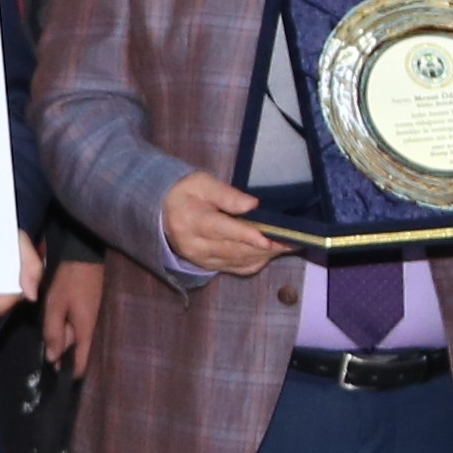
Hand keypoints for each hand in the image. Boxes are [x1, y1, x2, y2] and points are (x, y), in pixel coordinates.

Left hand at [42, 255, 105, 373]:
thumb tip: (53, 358)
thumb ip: (53, 332)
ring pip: (79, 340)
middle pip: (78, 353)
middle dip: (63, 352)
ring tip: (52, 325)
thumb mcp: (56, 306)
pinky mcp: (94, 312)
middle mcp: (95, 330)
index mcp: (87, 332)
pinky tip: (60, 318)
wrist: (87, 256)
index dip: (67, 371)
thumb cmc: (70, 280)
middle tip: (47, 342)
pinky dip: (70, 327)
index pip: (82, 365)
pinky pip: (81, 328)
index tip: (53, 370)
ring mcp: (96, 320)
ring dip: (65, 338)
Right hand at [155, 174, 277, 278]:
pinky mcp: (209, 266)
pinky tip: (271, 253)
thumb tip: (253, 205)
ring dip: (265, 255)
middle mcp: (197, 246)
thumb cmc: (184, 193)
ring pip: (239, 261)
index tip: (268, 239)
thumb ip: (227, 194)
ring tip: (287, 245)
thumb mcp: (202, 183)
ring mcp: (203, 260)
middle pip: (235, 250)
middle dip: (265, 247)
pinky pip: (237, 268)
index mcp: (193, 222)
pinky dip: (256, 261)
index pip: (223, 231)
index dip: (247, 236)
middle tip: (291, 240)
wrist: (161, 213)